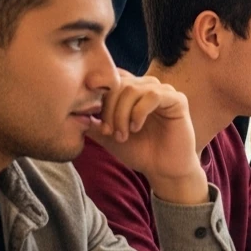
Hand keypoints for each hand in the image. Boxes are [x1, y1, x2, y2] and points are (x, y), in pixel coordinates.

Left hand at [91, 70, 206, 204]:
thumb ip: (92, 121)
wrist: (162, 170)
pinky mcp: (177, 100)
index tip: (93, 119)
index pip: (110, 79)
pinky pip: (153, 96)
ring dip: (122, 114)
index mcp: (132, 91)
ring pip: (133, 90)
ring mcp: (164, 92)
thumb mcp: (107, 135)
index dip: (98, 96)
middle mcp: (147, 86)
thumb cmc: (139, 151)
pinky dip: (139, 113)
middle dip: (109, 110)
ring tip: (122, 135)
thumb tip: (72, 111)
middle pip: (118, 84)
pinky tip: (136, 128)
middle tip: (108, 132)